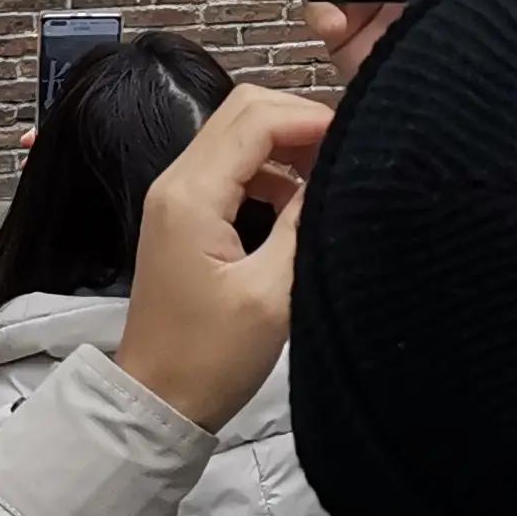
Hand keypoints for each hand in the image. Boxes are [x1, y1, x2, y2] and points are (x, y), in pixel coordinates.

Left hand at [118, 84, 331, 431]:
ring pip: (237, 136)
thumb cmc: (213, 357)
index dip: (310, 118)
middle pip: (242, 113)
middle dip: (299, 120)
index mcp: (192, 195)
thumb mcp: (272, 294)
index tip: (357, 139)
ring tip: (333, 173)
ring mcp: (177, 197)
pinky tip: (301, 199)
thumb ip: (304, 223)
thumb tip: (338, 174)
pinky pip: (231, 167)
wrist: (158, 402)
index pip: (254, 119)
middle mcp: (177, 182)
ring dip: (286, 143)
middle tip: (348, 151)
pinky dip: (270, 169)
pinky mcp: (185, 216)